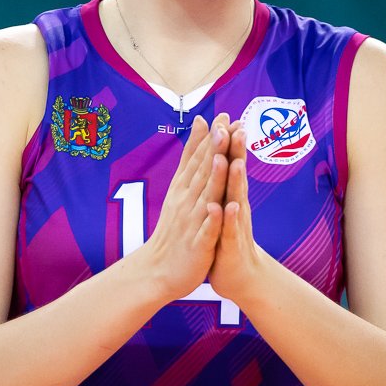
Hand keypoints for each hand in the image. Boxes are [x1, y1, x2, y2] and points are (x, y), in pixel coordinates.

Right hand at [132, 114, 228, 301]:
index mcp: (184, 189)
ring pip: (205, 197)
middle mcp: (187, 201)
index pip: (198, 159)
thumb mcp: (180, 187)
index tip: (224, 115)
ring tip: (221, 159)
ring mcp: (192, 222)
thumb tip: (200, 123)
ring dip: (213, 178)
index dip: (212, 137)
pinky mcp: (197, 245)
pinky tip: (216, 210)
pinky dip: (211, 221)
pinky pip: (205, 231)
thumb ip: (191, 155)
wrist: (159, 269)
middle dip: (215, 149)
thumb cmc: (174, 228)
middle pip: (202, 172)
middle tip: (226, 126)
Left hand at [209, 121, 272, 303]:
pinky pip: (230, 230)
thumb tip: (224, 153)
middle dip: (237, 153)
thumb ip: (223, 179)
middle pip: (237, 175)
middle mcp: (237, 205)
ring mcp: (236, 225)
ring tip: (236, 163)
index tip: (226, 117)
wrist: (239, 275)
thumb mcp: (223, 204)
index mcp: (231, 195)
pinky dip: (229, 218)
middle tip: (238, 128)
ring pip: (236, 199)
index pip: (230, 164)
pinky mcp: (231, 244)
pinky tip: (229, 208)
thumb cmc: (227, 236)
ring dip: (237, 182)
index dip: (228, 142)